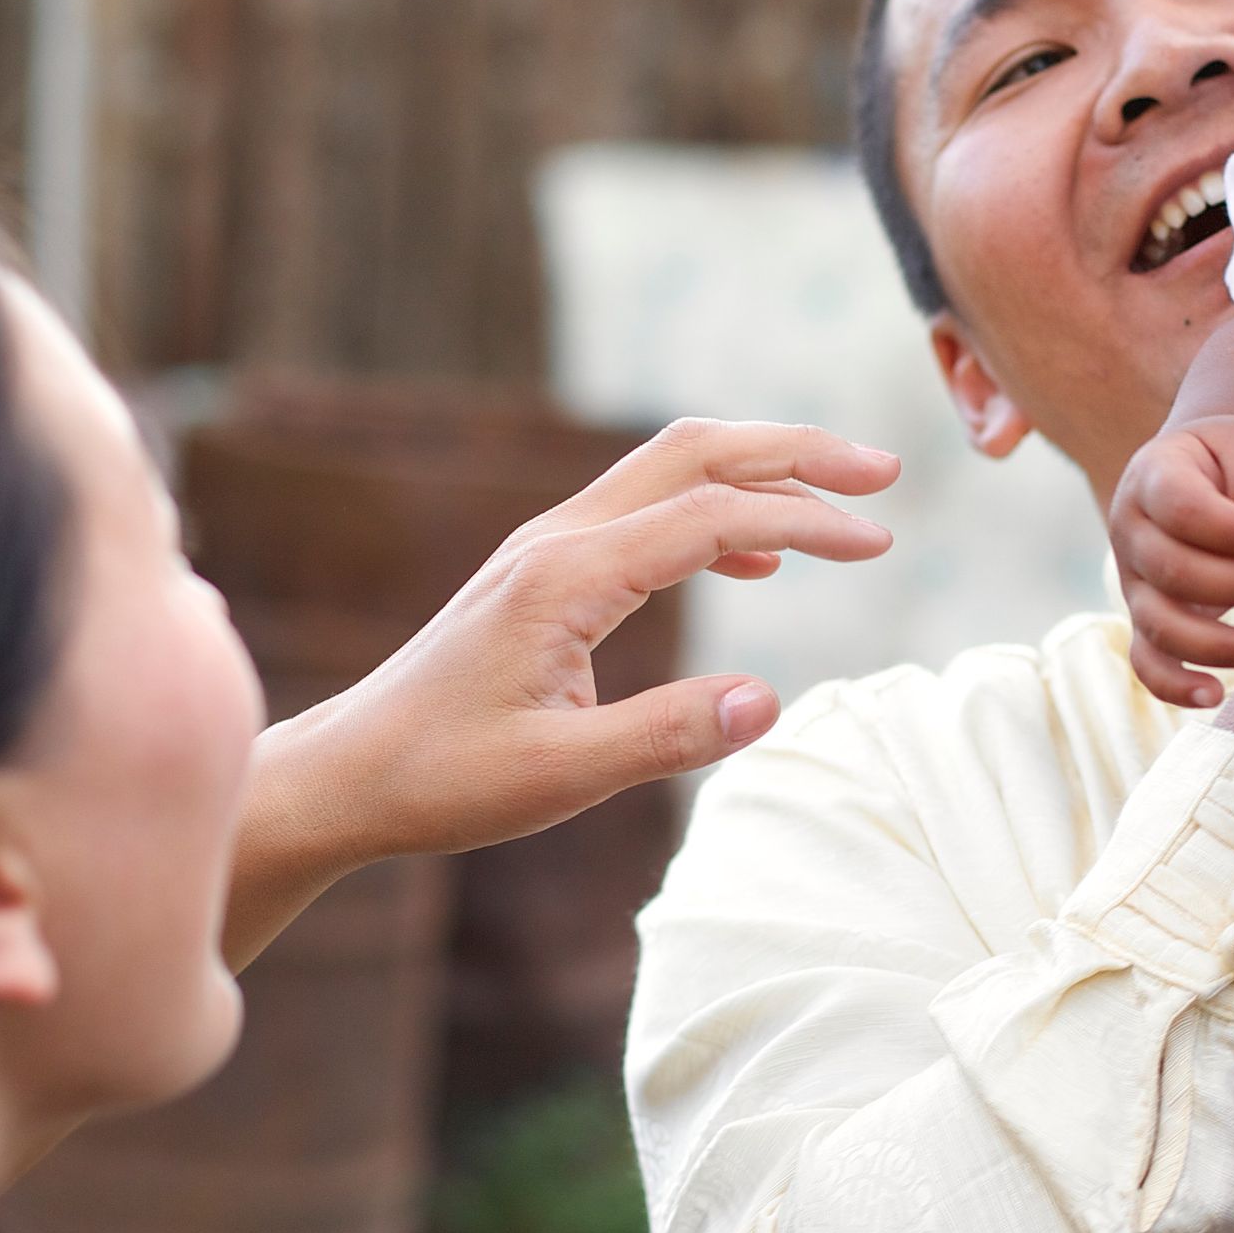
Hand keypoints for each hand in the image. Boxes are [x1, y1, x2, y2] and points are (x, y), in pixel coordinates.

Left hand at [225, 418, 897, 966]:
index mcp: (566, 578)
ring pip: (669, 471)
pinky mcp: (542, 574)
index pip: (711, 515)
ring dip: (759, 473)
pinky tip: (753, 564)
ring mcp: (546, 550)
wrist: (349, 774)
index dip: (804, 520)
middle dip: (795, 452)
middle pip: (694, 452)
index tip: (878, 542)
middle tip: (884, 474)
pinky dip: (714, 514)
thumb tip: (771, 702)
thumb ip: (667, 737)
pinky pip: (644, 513)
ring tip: (842, 505)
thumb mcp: (561, 776)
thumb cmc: (443, 780)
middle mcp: (556, 542)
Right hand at [1112, 413, 1233, 706]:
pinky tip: (1217, 697)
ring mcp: (1134, 585)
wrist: (1206, 479)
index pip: (1183, 509)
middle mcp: (1130, 534)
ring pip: (1162, 625)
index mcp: (1152, 477)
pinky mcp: (1147, 624)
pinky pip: (1147, 664)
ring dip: (1222, 644)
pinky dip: (1175, 687)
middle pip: (1174, 571)